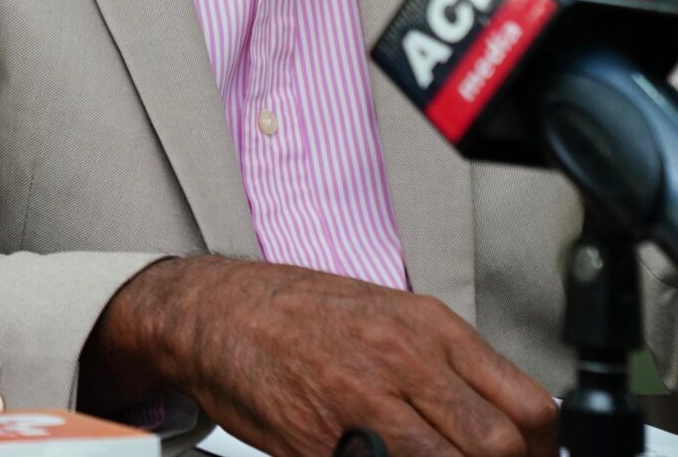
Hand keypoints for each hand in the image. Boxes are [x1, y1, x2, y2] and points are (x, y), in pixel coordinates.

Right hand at [84, 257, 553, 456]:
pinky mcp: (316, 443)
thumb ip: (451, 366)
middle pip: (498, 449)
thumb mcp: (389, 315)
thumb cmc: (297, 313)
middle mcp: (399, 361)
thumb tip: (512, 426)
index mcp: (426, 328)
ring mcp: (357, 405)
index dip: (542, 451)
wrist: (211, 311)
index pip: (530, 410)